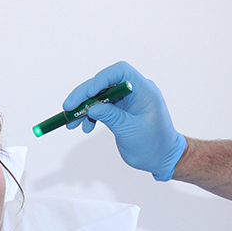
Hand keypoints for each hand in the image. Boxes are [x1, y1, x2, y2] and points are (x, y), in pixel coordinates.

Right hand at [63, 61, 185, 180]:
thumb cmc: (154, 145)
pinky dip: (91, 115)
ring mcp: (128, 100)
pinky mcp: (121, 109)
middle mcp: (135, 90)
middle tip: (68, 108)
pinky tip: (85, 127)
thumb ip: (112, 117)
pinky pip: (102, 106)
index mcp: (144, 90)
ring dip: (84, 107)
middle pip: (105, 83)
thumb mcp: (131, 131)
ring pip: (100, 95)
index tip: (87, 93)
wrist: (163, 159)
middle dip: (85, 95)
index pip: (120, 72)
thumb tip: (91, 107)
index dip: (101, 79)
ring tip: (72, 123)